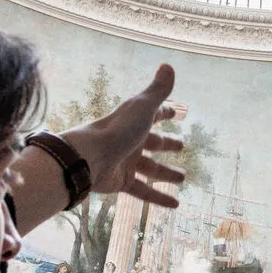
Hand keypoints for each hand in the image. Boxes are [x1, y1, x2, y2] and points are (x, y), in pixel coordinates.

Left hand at [67, 63, 185, 208]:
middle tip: (182, 146)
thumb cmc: (117, 130)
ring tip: (183, 178)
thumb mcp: (142, 108)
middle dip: (167, 144)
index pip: (155, 114)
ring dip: (166, 173)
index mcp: (135, 121)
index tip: (178, 113)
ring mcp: (126, 162)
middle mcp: (131, 140)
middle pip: (153, 142)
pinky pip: (144, 191)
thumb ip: (158, 91)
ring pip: (151, 169)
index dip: (166, 113)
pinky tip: (175, 206)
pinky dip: (159, 199)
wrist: (88, 158)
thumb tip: (169, 66)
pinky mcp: (121, 182)